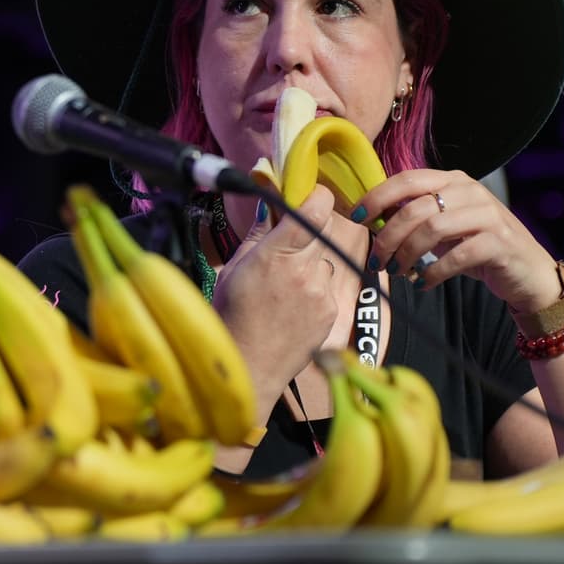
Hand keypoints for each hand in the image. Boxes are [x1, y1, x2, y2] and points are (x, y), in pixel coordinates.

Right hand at [210, 184, 356, 403]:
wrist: (249, 367)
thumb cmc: (231, 317)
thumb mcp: (233, 269)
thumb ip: (257, 235)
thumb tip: (269, 205)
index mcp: (277, 254)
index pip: (315, 208)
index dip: (315, 196)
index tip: (307, 197)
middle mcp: (305, 270)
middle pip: (320, 233)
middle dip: (305, 236)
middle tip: (283, 252)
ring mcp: (321, 292)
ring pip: (323, 263)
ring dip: (309, 268)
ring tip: (283, 291)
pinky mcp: (331, 312)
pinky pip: (326, 289)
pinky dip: (313, 292)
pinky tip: (291, 309)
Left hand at [359, 168, 559, 315]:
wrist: (528, 272)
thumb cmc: (479, 248)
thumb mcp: (446, 227)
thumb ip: (417, 217)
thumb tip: (372, 219)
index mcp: (454, 181)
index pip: (407, 179)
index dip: (377, 196)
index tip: (355, 217)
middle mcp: (471, 191)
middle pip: (415, 207)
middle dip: (388, 236)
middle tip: (377, 260)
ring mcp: (488, 215)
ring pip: (432, 228)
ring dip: (407, 254)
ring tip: (397, 272)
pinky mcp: (500, 242)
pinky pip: (457, 255)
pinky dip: (433, 272)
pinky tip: (424, 283)